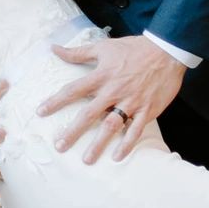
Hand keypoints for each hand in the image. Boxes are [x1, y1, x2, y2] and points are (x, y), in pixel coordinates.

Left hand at [37, 34, 183, 162]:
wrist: (167, 50)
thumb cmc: (134, 48)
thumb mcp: (104, 47)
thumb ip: (78, 52)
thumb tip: (54, 49)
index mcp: (102, 76)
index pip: (73, 90)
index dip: (56, 101)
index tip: (41, 113)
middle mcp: (114, 91)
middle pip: (89, 114)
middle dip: (73, 131)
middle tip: (59, 147)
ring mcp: (131, 102)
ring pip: (111, 126)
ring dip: (98, 144)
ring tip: (87, 160)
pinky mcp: (147, 110)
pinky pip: (136, 130)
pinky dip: (127, 144)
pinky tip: (117, 157)